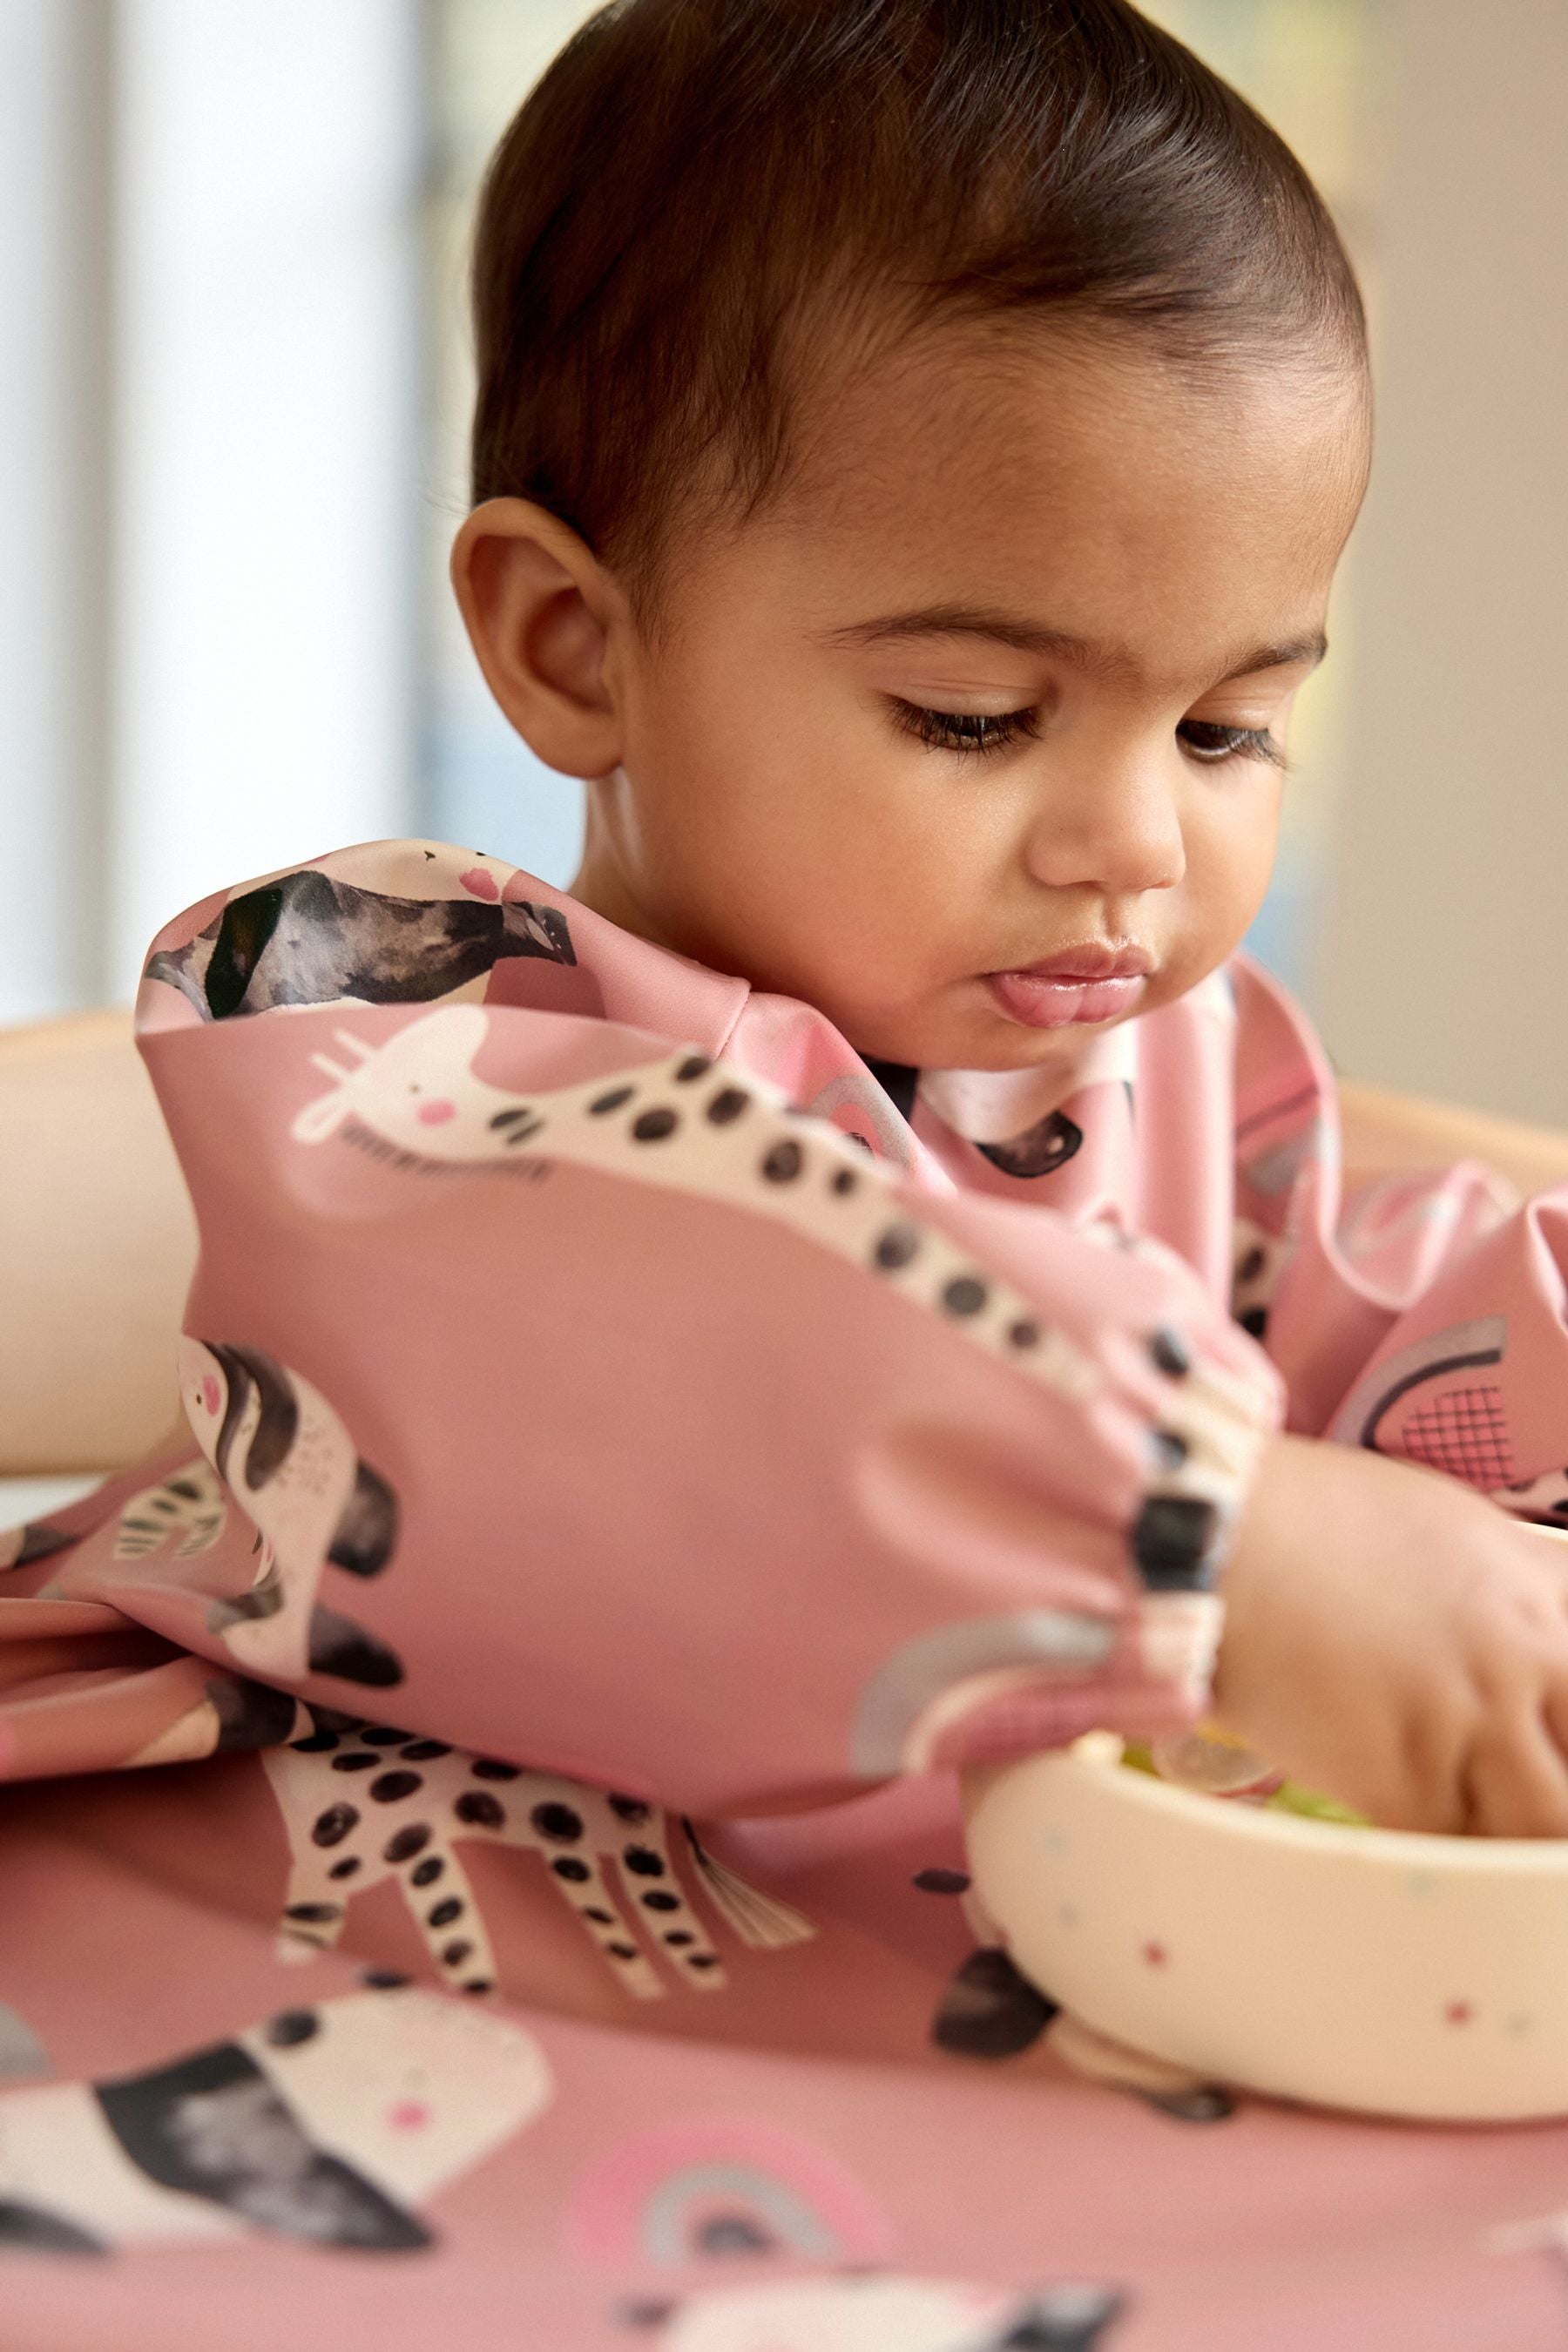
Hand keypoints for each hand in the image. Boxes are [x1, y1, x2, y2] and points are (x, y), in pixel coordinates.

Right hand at [1211, 1432, 1567, 1836]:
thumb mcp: (1458, 1532)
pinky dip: (1433, 1848)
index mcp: (1541, 1600)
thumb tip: (1556, 1646)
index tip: (1552, 1759)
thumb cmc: (1319, 1521)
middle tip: (1517, 1807)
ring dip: (1505, 1836)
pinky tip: (1400, 1811)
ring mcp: (1462, 1727)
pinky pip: (1449, 1852)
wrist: (1215, 1538)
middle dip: (1552, 1809)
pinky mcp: (1398, 1785)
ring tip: (1462, 1819)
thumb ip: (1530, 1595)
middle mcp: (1519, 1664)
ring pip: (1535, 1835)